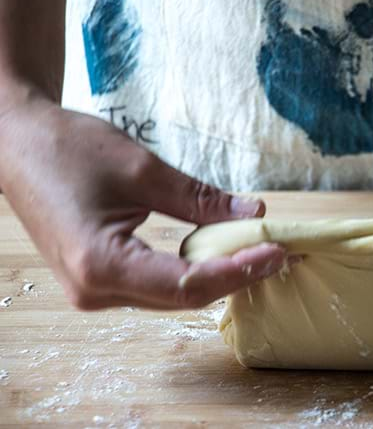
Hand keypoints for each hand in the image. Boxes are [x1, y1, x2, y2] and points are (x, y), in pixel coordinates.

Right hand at [0, 95, 286, 309]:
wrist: (16, 144)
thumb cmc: (68, 149)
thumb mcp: (142, 168)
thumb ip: (199, 198)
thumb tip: (253, 213)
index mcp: (100, 263)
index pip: (187, 284)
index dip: (238, 271)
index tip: (276, 251)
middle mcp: (94, 291)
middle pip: (182, 297)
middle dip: (234, 275)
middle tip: (277, 252)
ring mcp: (92, 291)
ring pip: (171, 296)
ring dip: (216, 277)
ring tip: (258, 253)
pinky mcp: (96, 281)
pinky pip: (155, 287)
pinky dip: (191, 272)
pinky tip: (220, 254)